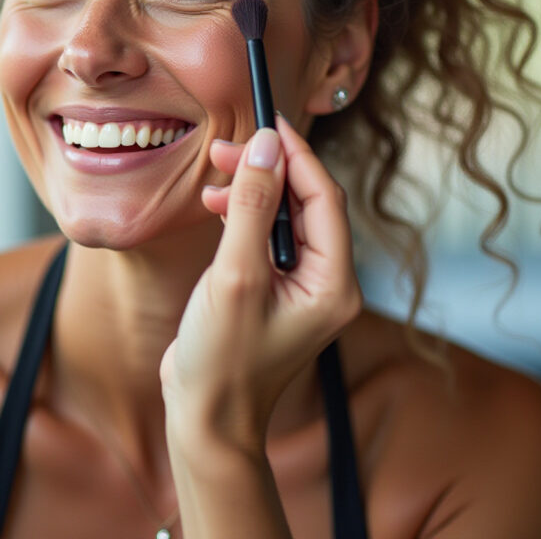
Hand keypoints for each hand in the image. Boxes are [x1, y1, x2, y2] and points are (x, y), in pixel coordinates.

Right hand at [160, 115, 362, 453]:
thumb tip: (267, 146)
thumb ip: (253, 208)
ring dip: (253, 191)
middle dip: (269, 170)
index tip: (266, 119)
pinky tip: (215, 207)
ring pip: (286, 217)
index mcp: (334, 283)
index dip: (296, 155)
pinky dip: (244, 216)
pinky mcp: (275, 291)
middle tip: (227, 148)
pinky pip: (268, 237)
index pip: (324, 199)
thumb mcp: (235, 277)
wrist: (207, 421)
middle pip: (307, 203)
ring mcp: (302, 288)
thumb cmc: (222, 361)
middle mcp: (327, 283)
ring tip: (213, 179)